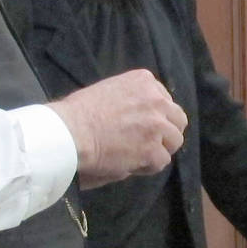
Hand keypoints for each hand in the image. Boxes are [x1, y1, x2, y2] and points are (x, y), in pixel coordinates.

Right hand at [49, 69, 185, 188]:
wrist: (69, 132)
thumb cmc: (79, 113)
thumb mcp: (109, 91)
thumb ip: (132, 100)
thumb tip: (142, 120)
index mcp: (144, 81)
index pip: (164, 100)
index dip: (155, 116)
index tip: (141, 125)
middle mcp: (156, 100)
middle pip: (177, 119)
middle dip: (165, 132)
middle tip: (147, 143)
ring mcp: (156, 125)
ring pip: (174, 141)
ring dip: (159, 149)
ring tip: (137, 154)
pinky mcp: (152, 149)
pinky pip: (162, 161)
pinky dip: (148, 166)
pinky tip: (131, 164)